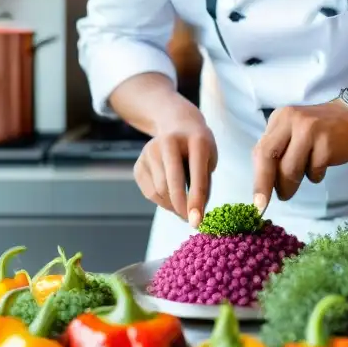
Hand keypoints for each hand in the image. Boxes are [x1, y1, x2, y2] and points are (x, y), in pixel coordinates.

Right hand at [133, 112, 217, 227]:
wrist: (177, 124)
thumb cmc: (198, 147)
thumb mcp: (209, 160)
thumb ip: (204, 185)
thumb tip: (195, 216)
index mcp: (196, 140)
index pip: (196, 175)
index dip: (196, 201)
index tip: (197, 222)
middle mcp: (170, 142)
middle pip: (172, 183)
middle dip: (181, 207)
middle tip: (190, 220)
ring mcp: (150, 151)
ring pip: (160, 191)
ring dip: (173, 205)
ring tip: (183, 204)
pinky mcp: (139, 162)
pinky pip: (150, 192)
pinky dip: (162, 201)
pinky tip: (170, 195)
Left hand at [251, 100, 347, 212]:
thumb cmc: (315, 131)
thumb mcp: (290, 133)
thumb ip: (276, 151)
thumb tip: (262, 184)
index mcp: (279, 119)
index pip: (261, 150)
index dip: (258, 178)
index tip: (256, 203)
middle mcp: (291, 120)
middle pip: (270, 157)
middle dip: (266, 185)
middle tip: (267, 204)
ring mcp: (309, 130)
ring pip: (291, 169)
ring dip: (293, 184)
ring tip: (299, 180)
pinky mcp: (326, 143)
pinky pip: (314, 171)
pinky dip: (315, 176)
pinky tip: (320, 166)